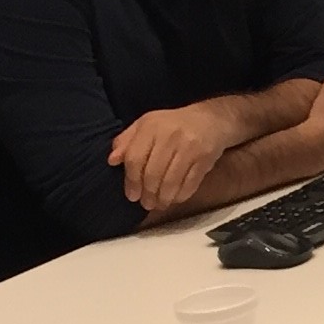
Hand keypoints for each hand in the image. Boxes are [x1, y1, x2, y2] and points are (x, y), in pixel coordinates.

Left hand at [109, 96, 249, 214]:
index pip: (135, 158)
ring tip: (159, 204)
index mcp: (152, 125)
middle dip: (147, 193)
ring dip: (163, 198)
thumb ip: (127, 141)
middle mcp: (170, 135)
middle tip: (146, 203)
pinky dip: (180, 196)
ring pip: (170, 181)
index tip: (132, 195)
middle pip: (152, 173)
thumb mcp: (147, 126)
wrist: (211, 119)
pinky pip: (190, 184)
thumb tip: (111, 160)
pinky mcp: (205, 158)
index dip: (131, 180)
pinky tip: (175, 198)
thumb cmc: (173, 125)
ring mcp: (190, 147)